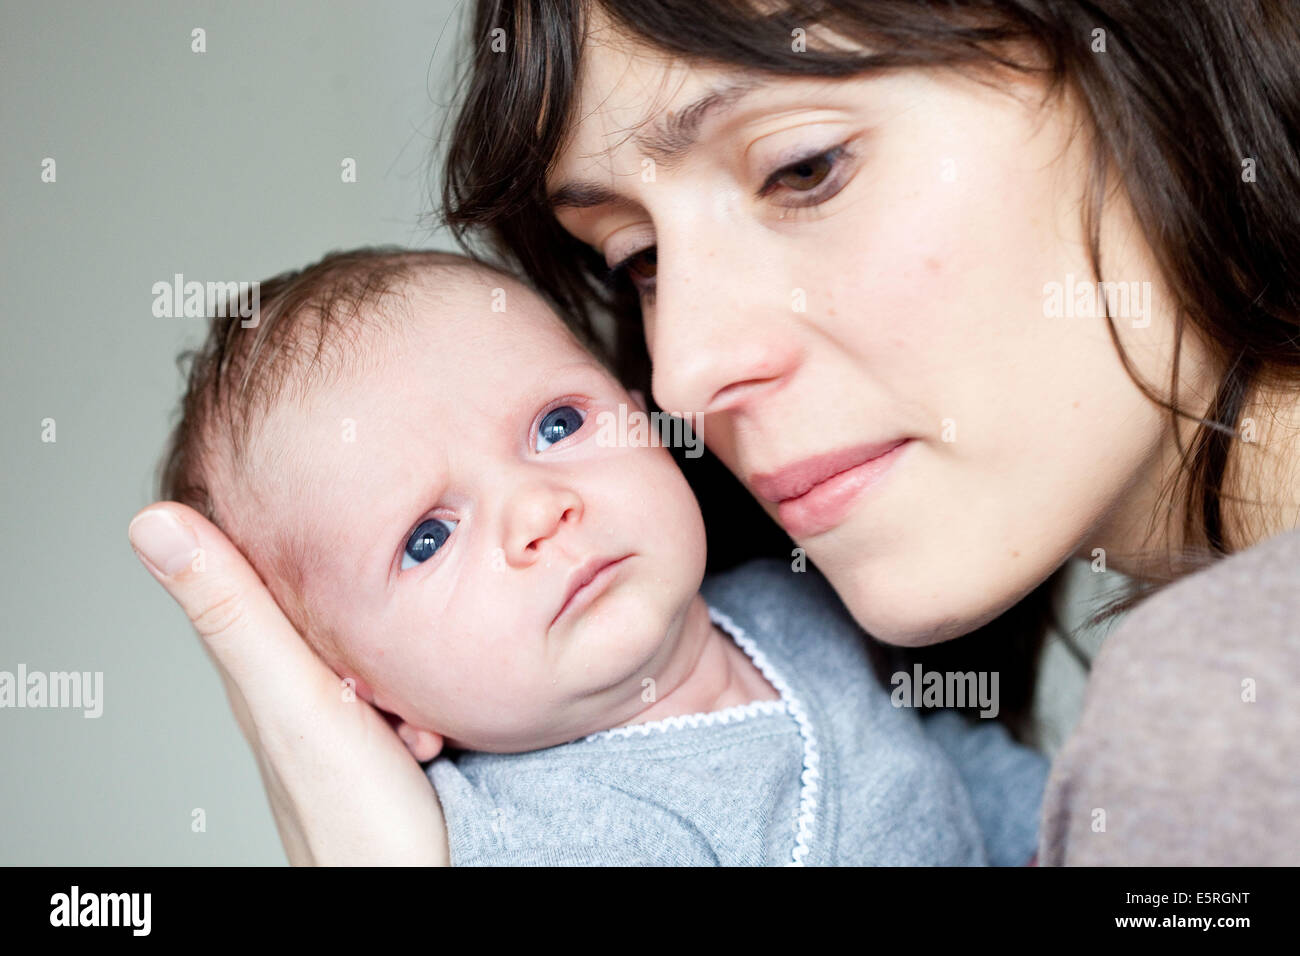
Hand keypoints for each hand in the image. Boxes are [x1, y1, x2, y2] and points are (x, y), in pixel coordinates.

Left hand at [128, 503, 449, 864]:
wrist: (417, 887)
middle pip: (332, 591)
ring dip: (408, 637)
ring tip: (414, 685)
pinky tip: (434, 706)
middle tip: (388, 616)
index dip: (283, 515)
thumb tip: (152, 521)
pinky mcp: (392, 718)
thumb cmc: (348, 815)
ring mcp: (348, 700)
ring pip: (381, 626)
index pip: (257, 557)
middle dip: (374, 584)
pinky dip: (428, 672)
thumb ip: (236, 613)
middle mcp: (301, 676)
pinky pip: (413, 665)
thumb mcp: (293, 699)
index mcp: (260, 658)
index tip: (313, 468)